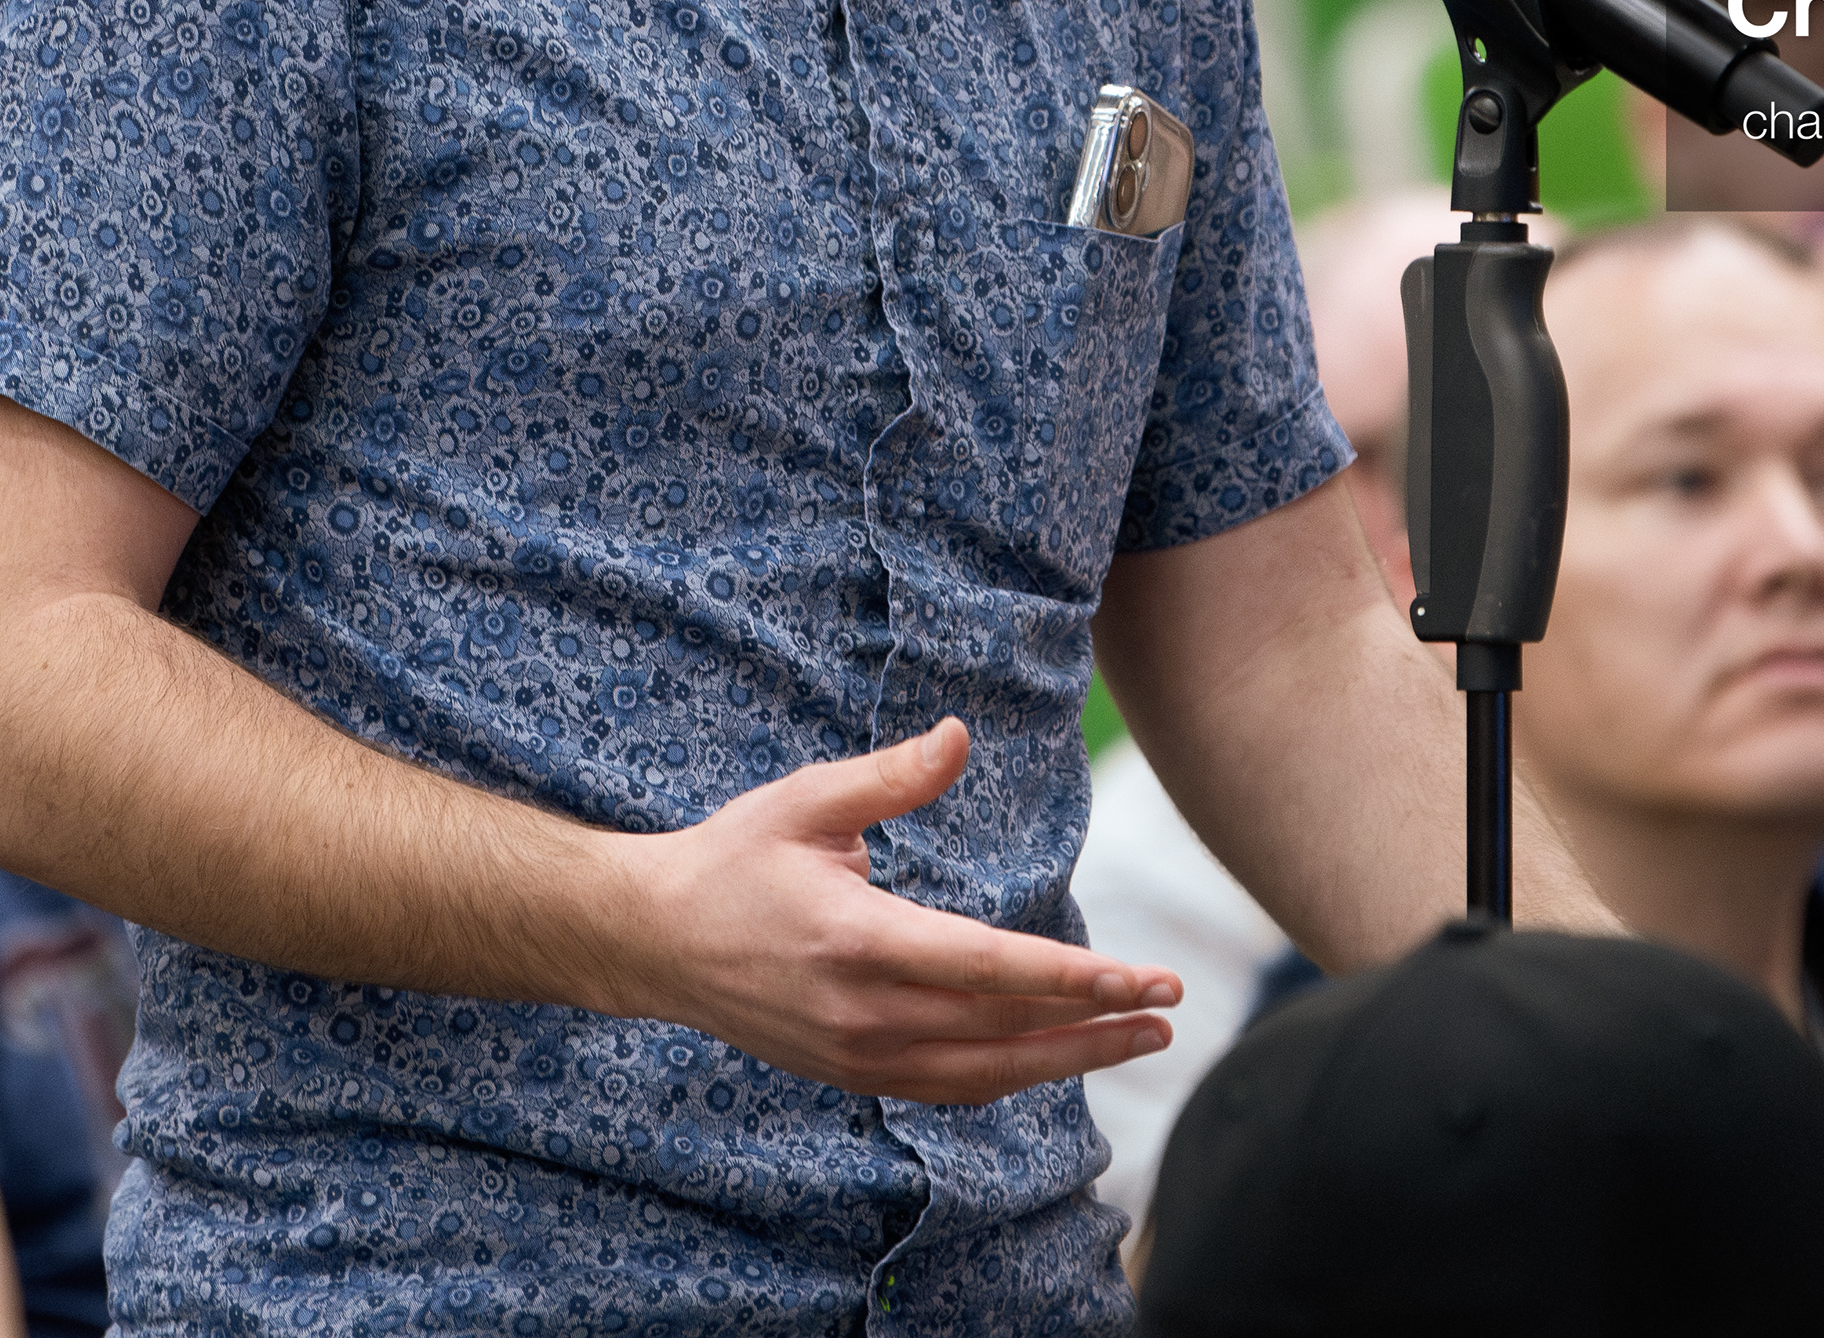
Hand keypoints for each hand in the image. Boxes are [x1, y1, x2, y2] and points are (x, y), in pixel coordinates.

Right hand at [609, 719, 1181, 1104]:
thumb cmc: (734, 858)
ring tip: (1141, 1039)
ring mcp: (856, 1055)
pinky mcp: (851, 1074)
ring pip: (986, 1074)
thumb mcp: (804, 800)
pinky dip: (1013, 1079)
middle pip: (1005, 1032)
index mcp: (858, 940)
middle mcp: (863, 1013)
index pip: (990, 969)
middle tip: (1171, 1005)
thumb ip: (888, 776)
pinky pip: (949, 1089)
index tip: (1142, 976)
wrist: (652, 942)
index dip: (1073, 978)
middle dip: (1096, 1021)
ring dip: (1070, 1060)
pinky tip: (1061, 1057)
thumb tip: (960, 735)